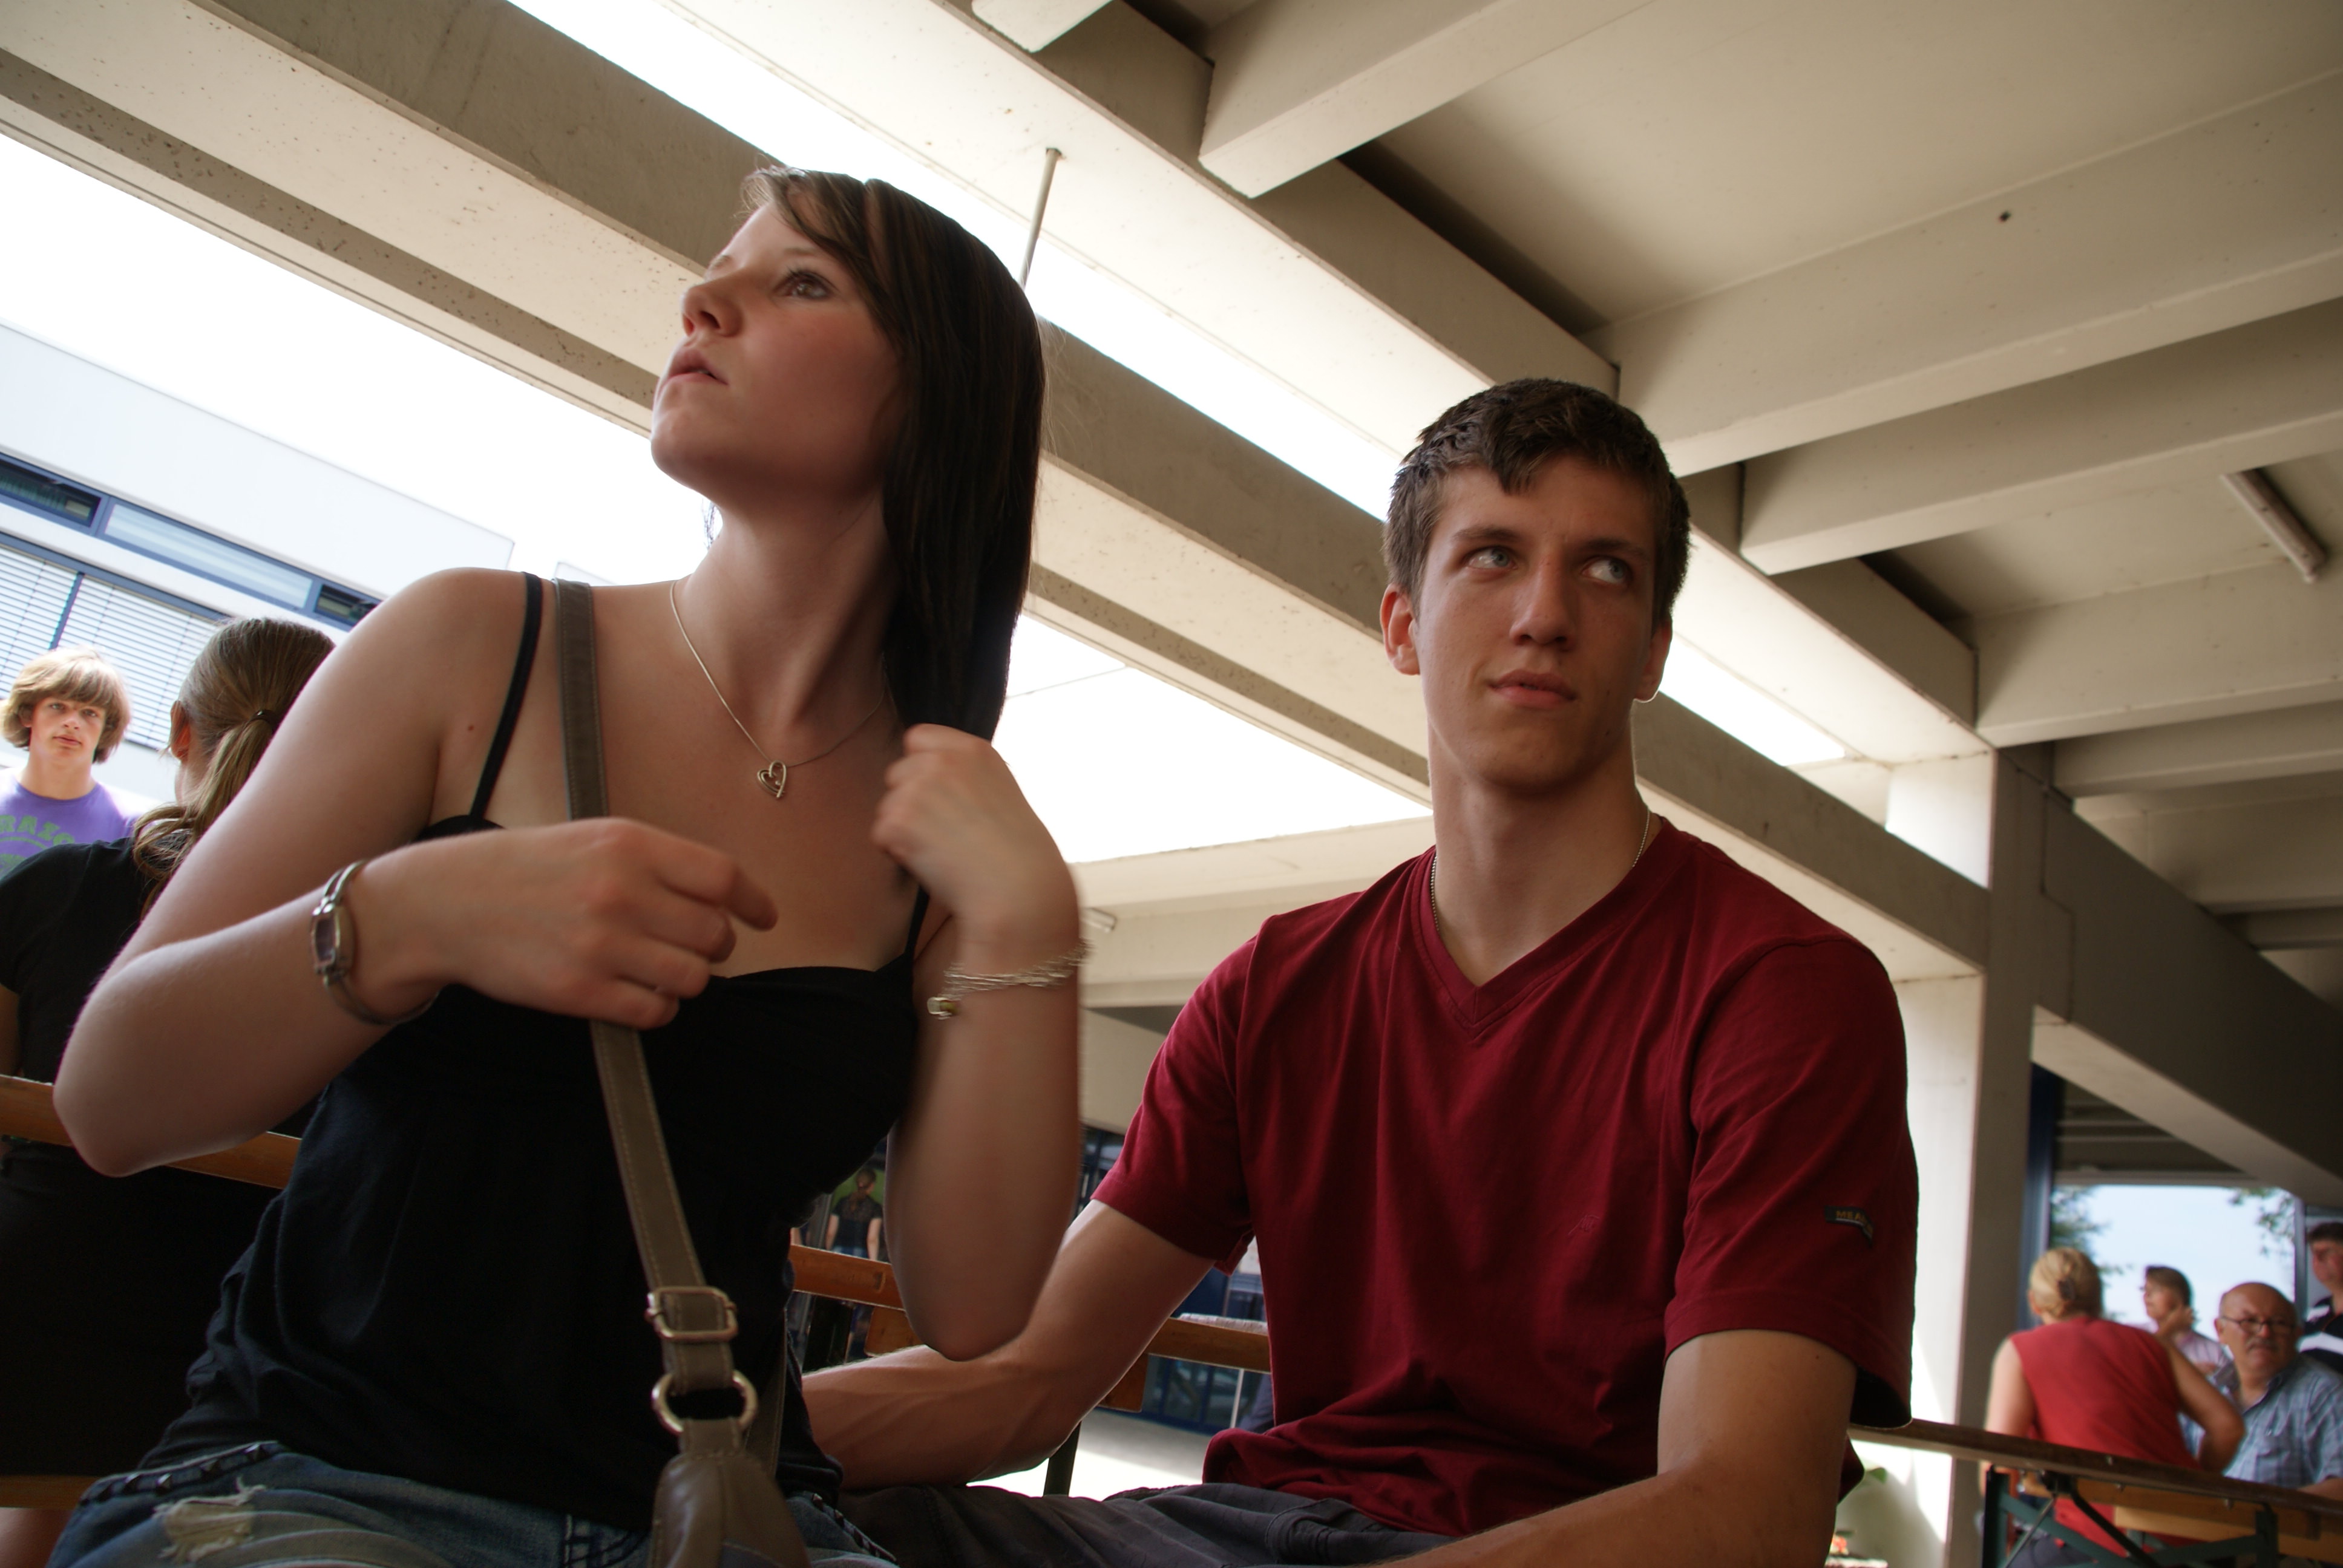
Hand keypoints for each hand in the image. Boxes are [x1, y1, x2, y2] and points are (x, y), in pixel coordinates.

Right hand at [358, 819, 778, 1028]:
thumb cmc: (529, 868)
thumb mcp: (594, 838)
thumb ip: (658, 861)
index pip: (722, 878)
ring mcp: (600, 944)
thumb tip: (725, 897)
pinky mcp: (578, 991)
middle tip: (690, 944)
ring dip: (687, 979)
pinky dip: (656, 1008)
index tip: (764, 918)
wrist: (447, 902)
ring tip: (660, 968)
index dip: (753, 902)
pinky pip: (654, 1012)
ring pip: (692, 978)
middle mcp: (621, 892)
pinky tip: (636, 993)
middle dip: (713, 945)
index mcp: (629, 845)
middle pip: (714, 934)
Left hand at [870, 726, 1075, 952]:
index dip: (920, 767)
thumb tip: (930, 784)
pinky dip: (898, 854)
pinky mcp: (899, 819)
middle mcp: (943, 760)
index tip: (937, 795)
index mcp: (973, 750)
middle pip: (897, 773)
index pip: (918, 738)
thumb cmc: (1017, 854)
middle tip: (943, 833)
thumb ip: (966, 777)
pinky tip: (932, 863)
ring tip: (943, 852)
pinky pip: (881, 835)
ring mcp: (918, 787)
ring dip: (903, 830)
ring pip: (886, 807)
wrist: (1018, 889)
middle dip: (909, 802)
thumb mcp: (1001, 792)